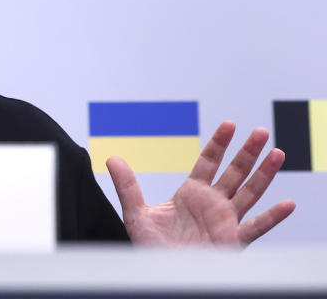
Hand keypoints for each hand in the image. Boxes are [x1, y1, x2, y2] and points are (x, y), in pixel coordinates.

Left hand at [107, 121, 295, 245]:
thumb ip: (126, 185)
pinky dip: (272, 217)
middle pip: (234, 172)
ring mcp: (225, 221)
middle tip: (260, 131)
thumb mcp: (136, 213)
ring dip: (264, 175)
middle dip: (247, 152)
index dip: (219, 143)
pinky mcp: (232, 241)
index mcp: (191, 193)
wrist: (161, 274)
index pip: (208, 162)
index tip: (230, 125)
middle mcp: (211, 204)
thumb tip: (112, 158)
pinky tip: (287, 204)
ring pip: (249, 193)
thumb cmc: (151, 247)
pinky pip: (256, 228)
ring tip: (277, 153)